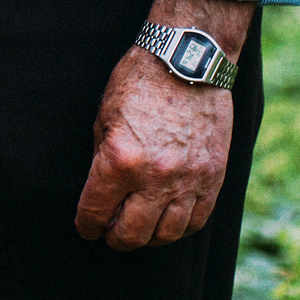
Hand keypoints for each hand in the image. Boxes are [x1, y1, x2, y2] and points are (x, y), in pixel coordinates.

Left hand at [73, 0, 251, 249]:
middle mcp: (155, 177)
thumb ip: (101, 160)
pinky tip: (167, 221)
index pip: (96, 211)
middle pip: (131, 233)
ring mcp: (188, 180)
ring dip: (147, 237)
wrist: (185, 61)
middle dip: (114, 238)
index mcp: (120, 161)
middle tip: (109, 232)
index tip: (86, 227)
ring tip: (138, 229)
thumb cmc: (137, 83)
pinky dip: (179, 228)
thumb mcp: (103, 118)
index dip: (86, 225)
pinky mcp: (213, 177)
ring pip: (166, 234)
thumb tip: (100, 193)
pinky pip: (196, 220)